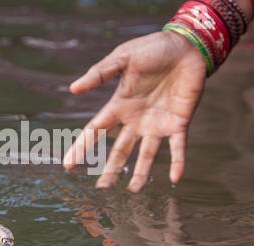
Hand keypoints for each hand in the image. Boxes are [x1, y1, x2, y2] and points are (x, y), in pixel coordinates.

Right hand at [63, 30, 206, 191]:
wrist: (184, 46)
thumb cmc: (151, 49)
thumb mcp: (122, 58)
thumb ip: (100, 74)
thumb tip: (73, 89)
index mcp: (119, 105)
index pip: (95, 131)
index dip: (81, 148)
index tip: (68, 166)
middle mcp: (135, 120)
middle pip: (120, 149)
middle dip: (112, 169)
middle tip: (103, 188)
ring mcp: (157, 123)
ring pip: (147, 154)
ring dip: (141, 173)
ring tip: (133, 190)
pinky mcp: (178, 122)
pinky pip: (178, 147)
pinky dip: (178, 162)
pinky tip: (175, 178)